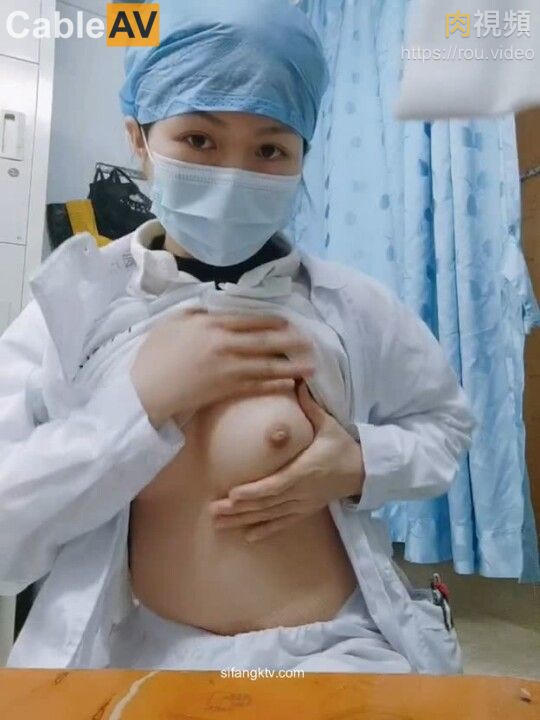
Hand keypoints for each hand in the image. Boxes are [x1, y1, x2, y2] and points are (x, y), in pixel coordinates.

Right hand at [130, 308, 314, 428]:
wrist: (145, 389)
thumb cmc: (154, 354)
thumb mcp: (173, 322)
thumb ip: (197, 312)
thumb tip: (215, 306)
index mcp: (211, 323)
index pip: (250, 320)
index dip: (272, 322)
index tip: (288, 322)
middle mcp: (225, 343)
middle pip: (266, 341)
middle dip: (291, 342)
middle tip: (311, 342)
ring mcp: (227, 368)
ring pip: (267, 365)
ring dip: (292, 366)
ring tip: (311, 367)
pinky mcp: (226, 390)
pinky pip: (257, 387)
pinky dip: (275, 386)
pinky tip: (289, 385)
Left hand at [209, 382, 364, 540]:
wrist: (364, 471)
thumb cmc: (343, 446)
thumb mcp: (329, 424)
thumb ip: (310, 406)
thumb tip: (297, 381)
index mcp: (305, 470)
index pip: (276, 484)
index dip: (254, 492)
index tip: (233, 494)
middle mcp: (301, 491)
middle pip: (266, 504)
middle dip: (238, 509)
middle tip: (212, 511)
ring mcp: (303, 504)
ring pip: (270, 516)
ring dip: (244, 521)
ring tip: (219, 524)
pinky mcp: (305, 510)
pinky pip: (282, 523)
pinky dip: (265, 530)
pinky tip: (247, 536)